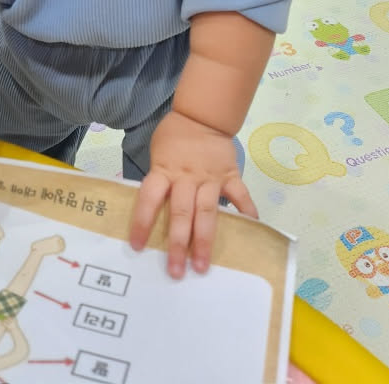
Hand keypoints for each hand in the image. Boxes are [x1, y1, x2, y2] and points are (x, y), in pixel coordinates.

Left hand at [129, 110, 256, 278]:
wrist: (201, 116)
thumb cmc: (173, 138)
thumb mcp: (157, 154)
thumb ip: (157, 181)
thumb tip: (150, 213)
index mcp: (164, 171)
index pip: (149, 198)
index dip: (142, 221)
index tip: (137, 246)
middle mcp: (186, 177)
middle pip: (180, 213)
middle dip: (177, 243)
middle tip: (175, 271)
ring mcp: (210, 178)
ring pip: (207, 211)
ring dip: (204, 240)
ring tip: (202, 265)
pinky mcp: (229, 175)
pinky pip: (240, 195)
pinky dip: (246, 212)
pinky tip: (251, 230)